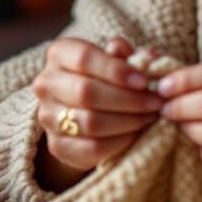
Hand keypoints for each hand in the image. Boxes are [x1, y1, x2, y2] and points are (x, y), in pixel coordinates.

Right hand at [32, 36, 164, 177]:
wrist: (83, 110)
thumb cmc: (105, 77)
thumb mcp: (117, 60)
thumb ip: (130, 56)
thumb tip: (148, 57)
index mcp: (59, 54)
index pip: (84, 58)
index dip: (116, 70)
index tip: (144, 81)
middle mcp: (46, 83)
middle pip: (86, 92)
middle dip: (128, 99)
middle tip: (155, 102)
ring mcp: (47, 116)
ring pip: (90, 122)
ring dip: (127, 121)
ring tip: (149, 117)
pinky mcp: (57, 145)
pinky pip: (92, 147)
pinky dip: (119, 141)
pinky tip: (136, 133)